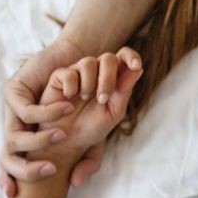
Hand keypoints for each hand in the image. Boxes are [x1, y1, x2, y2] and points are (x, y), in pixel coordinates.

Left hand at [1, 37, 109, 195]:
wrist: (75, 63)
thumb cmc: (83, 103)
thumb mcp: (90, 137)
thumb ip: (87, 160)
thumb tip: (75, 184)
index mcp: (26, 142)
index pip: (9, 166)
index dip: (8, 180)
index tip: (14, 194)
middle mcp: (14, 128)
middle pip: (6, 158)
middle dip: (24, 169)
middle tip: (51, 169)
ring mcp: (10, 111)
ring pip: (14, 137)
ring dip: (39, 140)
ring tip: (62, 134)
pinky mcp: (12, 91)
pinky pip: (25, 111)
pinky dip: (46, 114)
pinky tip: (66, 109)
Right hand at [31, 49, 142, 166]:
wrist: (69, 140)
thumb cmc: (93, 127)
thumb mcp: (114, 112)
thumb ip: (124, 90)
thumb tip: (138, 68)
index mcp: (113, 78)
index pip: (124, 57)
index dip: (131, 56)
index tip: (135, 66)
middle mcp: (96, 72)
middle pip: (108, 58)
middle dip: (108, 78)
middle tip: (102, 99)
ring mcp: (77, 72)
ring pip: (88, 62)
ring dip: (89, 84)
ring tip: (84, 99)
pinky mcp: (59, 77)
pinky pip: (69, 72)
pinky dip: (71, 87)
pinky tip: (69, 98)